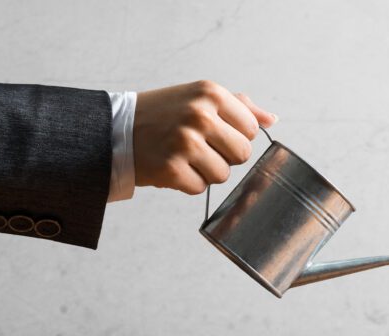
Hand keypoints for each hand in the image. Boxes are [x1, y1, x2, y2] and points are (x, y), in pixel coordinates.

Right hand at [133, 80, 276, 194]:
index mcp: (211, 93)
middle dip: (224, 156)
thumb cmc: (164, 114)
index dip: (234, 136)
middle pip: (242, 155)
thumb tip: (272, 119)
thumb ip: (239, 106)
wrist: (115, 129)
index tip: (213, 132)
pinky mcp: (172, 168)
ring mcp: (186, 143)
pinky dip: (187, 183)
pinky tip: (171, 166)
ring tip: (183, 156)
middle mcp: (200, 115)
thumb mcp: (199, 97)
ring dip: (206, 171)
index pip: (251, 129)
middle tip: (199, 147)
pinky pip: (200, 188)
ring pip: (223, 175)